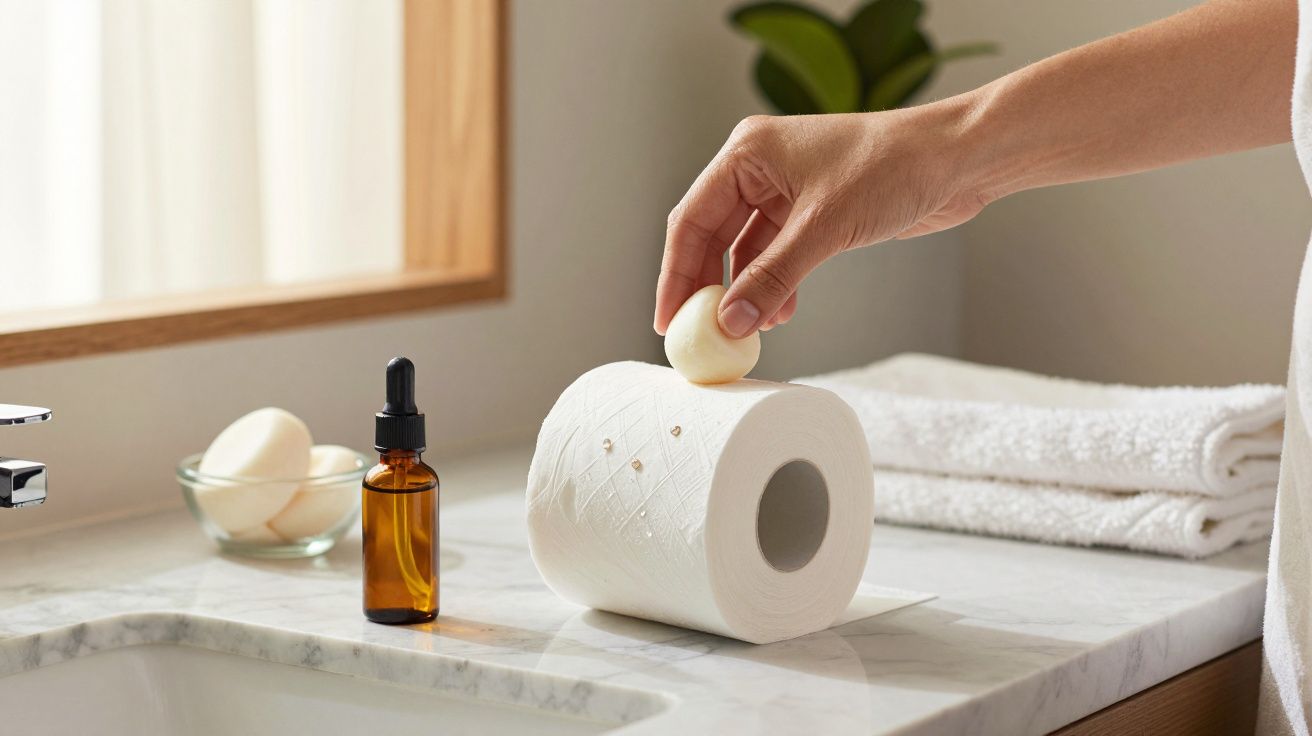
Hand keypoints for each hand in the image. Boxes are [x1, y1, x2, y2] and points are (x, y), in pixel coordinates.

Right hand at [654, 104, 991, 337]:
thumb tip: (730, 323)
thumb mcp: (824, 228)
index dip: (676, 274)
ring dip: (744, 292)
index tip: (669, 321)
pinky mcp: (812, 212)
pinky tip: (780, 315)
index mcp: (747, 153)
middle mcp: (759, 168)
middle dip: (705, 288)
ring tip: (744, 333)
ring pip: (744, 251)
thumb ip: (772, 278)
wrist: (959, 160)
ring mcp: (786, 190)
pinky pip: (775, 255)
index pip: (691, 219)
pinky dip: (774, 286)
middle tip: (696, 336)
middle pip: (711, 237)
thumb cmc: (893, 168)